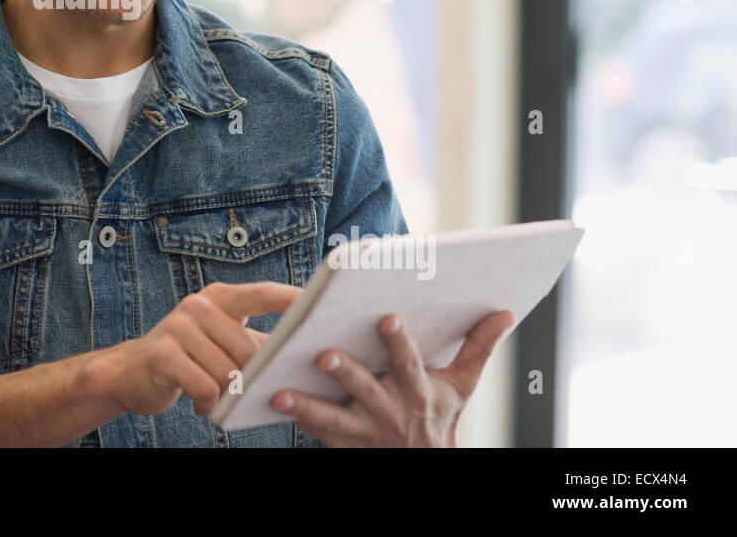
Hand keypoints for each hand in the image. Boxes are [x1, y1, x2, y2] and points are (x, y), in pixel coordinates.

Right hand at [91, 281, 299, 416]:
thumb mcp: (222, 342)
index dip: (291, 299)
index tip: (322, 304)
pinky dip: (208, 403)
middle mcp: (199, 305)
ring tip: (219, 398)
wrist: (133, 372)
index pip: (263, 293)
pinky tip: (202, 404)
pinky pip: (205, 387)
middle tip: (252, 392)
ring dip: (228, 394)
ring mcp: (179, 327)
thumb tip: (303, 352)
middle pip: (249, 348)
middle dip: (255, 377)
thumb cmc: (189, 358)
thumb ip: (256, 342)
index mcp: (220, 297)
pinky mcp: (164, 354)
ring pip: (228, 372)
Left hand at [270, 309, 514, 446]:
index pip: (409, 364)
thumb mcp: (461, 386)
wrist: (426, 465)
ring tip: (281, 393)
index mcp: (417, 391)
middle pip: (366, 390)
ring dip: (306, 407)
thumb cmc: (440, 417)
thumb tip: (506, 311)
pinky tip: (269, 403)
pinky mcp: (342, 447)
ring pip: (332, 418)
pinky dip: (295, 420)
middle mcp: (390, 412)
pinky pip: (315, 434)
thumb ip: (479, 346)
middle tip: (323, 355)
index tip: (388, 318)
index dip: (399, 342)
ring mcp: (363, 433)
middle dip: (346, 372)